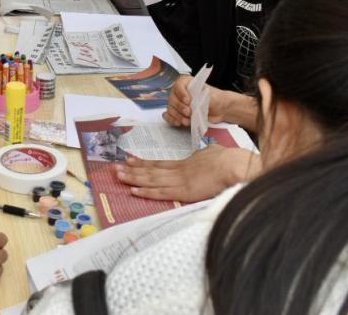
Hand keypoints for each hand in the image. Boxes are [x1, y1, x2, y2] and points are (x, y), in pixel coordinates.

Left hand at [114, 146, 257, 202]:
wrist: (234, 165)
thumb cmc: (228, 160)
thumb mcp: (212, 154)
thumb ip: (203, 156)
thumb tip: (201, 155)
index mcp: (185, 164)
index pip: (159, 164)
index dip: (143, 164)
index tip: (129, 160)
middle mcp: (178, 171)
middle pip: (150, 171)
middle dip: (131, 170)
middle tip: (114, 167)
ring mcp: (179, 181)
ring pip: (151, 180)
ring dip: (133, 178)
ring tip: (117, 176)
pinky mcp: (184, 192)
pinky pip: (161, 192)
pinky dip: (146, 191)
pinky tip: (133, 190)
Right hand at [164, 76, 230, 127]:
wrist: (219, 109)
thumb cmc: (215, 99)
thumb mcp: (211, 96)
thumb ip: (203, 97)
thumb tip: (195, 101)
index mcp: (186, 83)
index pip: (178, 86)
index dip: (181, 94)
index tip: (188, 101)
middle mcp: (179, 92)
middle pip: (172, 98)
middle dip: (180, 107)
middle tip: (189, 112)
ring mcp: (177, 103)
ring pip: (171, 108)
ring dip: (178, 116)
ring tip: (187, 121)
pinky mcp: (177, 113)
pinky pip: (169, 116)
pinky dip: (172, 120)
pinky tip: (179, 123)